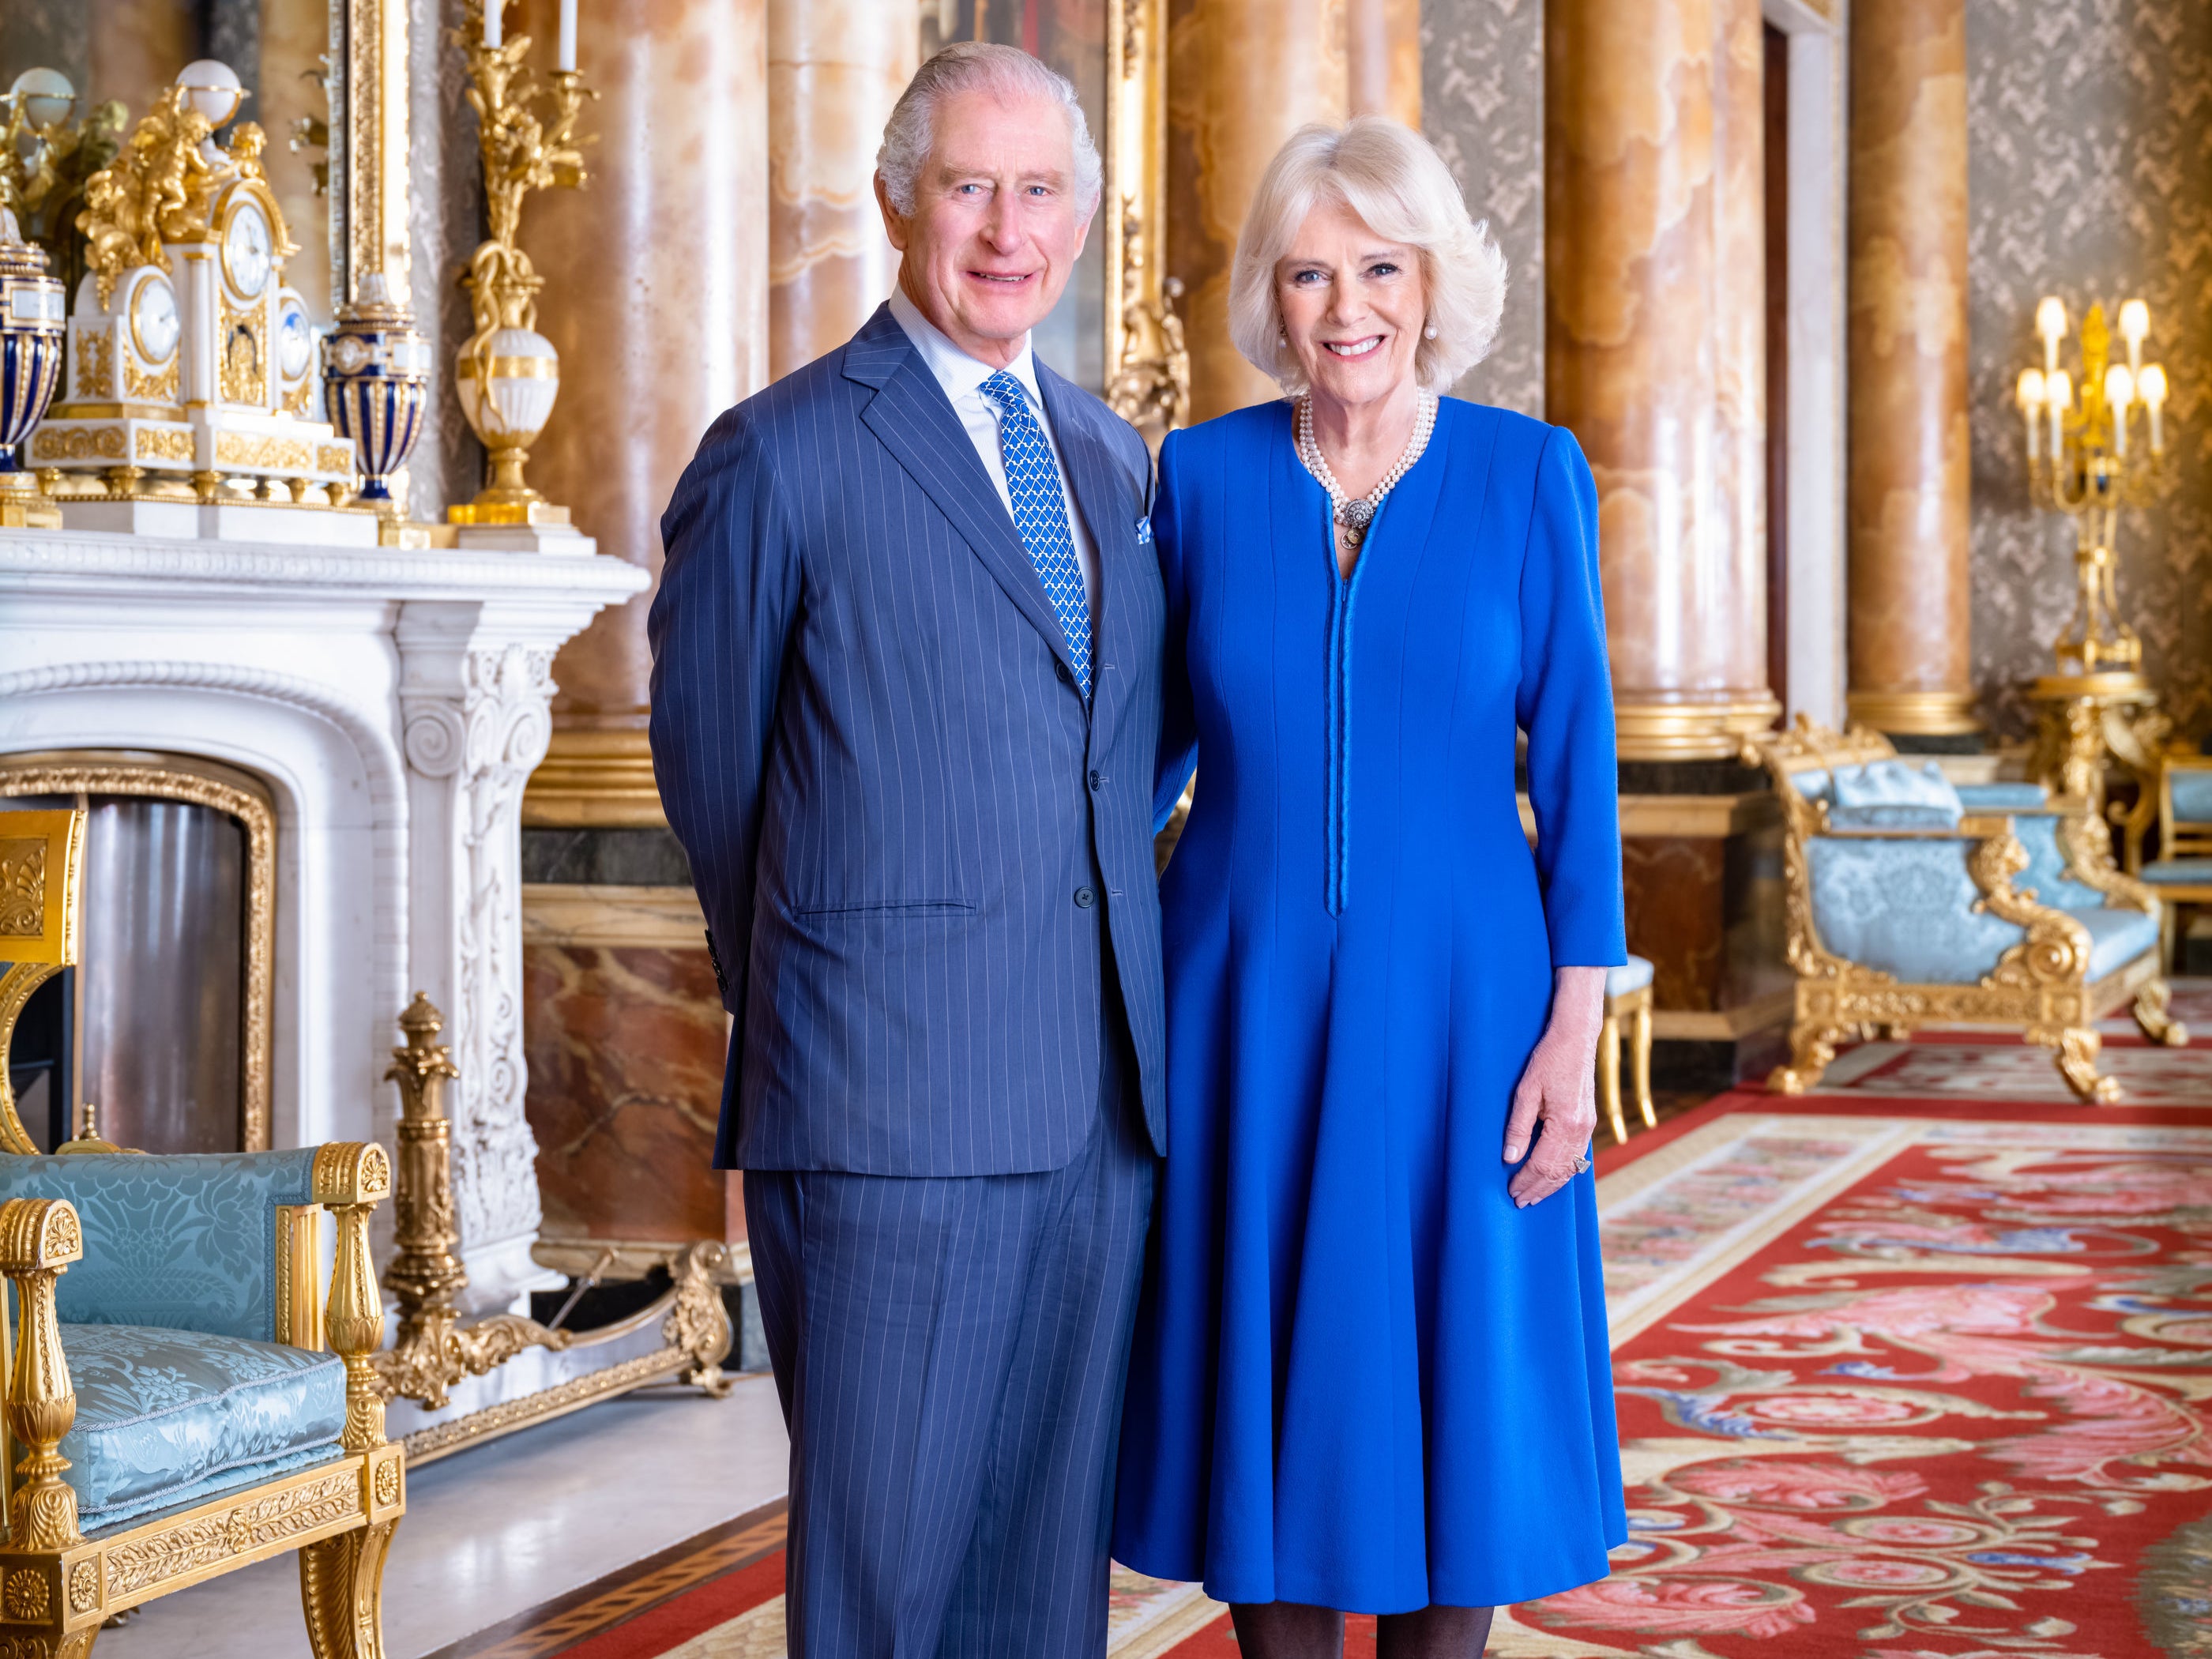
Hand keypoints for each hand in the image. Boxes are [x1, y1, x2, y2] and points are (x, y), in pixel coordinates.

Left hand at [1503, 966, 1606, 1207]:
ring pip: (1571, 1167)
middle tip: (1520, 1202)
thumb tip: (1509, 1158)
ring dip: (1552, 1185)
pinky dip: (1565, 1171)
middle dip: (1539, 1189)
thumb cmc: (1548, 1060)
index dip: (1526, 1181)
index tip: (1512, 1192)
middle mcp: (1581, 1130)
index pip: (1542, 1164)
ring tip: (1535, 1196)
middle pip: (1558, 1172)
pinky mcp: (1589, 1122)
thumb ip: (1518, 1127)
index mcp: (1565, 1124)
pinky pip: (1578, 1156)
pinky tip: (1554, 1176)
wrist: (1576, 1039)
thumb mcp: (1525, 1092)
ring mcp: (1588, 1127)